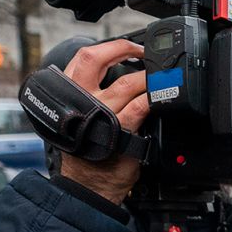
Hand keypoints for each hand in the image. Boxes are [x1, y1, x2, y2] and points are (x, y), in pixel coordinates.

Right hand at [58, 39, 149, 203]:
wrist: (87, 185)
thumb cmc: (87, 154)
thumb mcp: (82, 118)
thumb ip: (94, 97)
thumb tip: (120, 79)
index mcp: (69, 94)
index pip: (83, 58)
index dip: (107, 46)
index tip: (125, 46)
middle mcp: (81, 99)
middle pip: (96, 58)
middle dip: (123, 48)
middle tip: (141, 51)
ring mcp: (101, 112)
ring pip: (127, 82)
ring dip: (146, 76)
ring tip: (158, 76)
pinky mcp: (120, 128)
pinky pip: (141, 105)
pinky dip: (154, 98)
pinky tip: (161, 97)